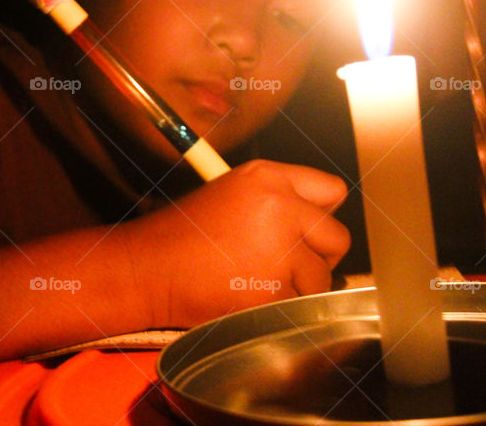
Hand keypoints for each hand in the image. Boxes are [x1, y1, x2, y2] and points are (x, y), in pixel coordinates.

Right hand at [117, 159, 349, 327]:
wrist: (147, 268)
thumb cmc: (179, 237)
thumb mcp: (228, 196)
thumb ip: (273, 203)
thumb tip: (312, 225)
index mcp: (267, 176)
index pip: (331, 189)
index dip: (322, 216)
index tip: (310, 233)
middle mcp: (280, 204)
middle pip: (337, 236)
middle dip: (318, 258)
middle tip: (287, 266)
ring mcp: (281, 246)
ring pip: (322, 277)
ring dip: (298, 288)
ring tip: (256, 283)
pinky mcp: (276, 285)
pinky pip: (299, 304)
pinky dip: (279, 308)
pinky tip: (246, 297)